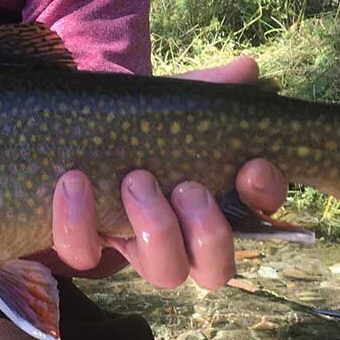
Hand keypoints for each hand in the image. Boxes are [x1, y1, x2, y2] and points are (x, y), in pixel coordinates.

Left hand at [49, 55, 287, 289]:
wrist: (74, 130)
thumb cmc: (137, 124)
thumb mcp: (170, 104)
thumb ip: (207, 89)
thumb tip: (246, 67)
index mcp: (216, 203)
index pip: (260, 216)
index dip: (265, 197)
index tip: (252, 166)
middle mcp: (183, 240)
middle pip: (216, 269)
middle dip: (209, 231)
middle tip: (187, 187)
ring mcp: (135, 247)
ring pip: (163, 271)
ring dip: (155, 228)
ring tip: (136, 179)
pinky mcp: (84, 244)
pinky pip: (83, 253)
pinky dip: (77, 221)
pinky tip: (73, 181)